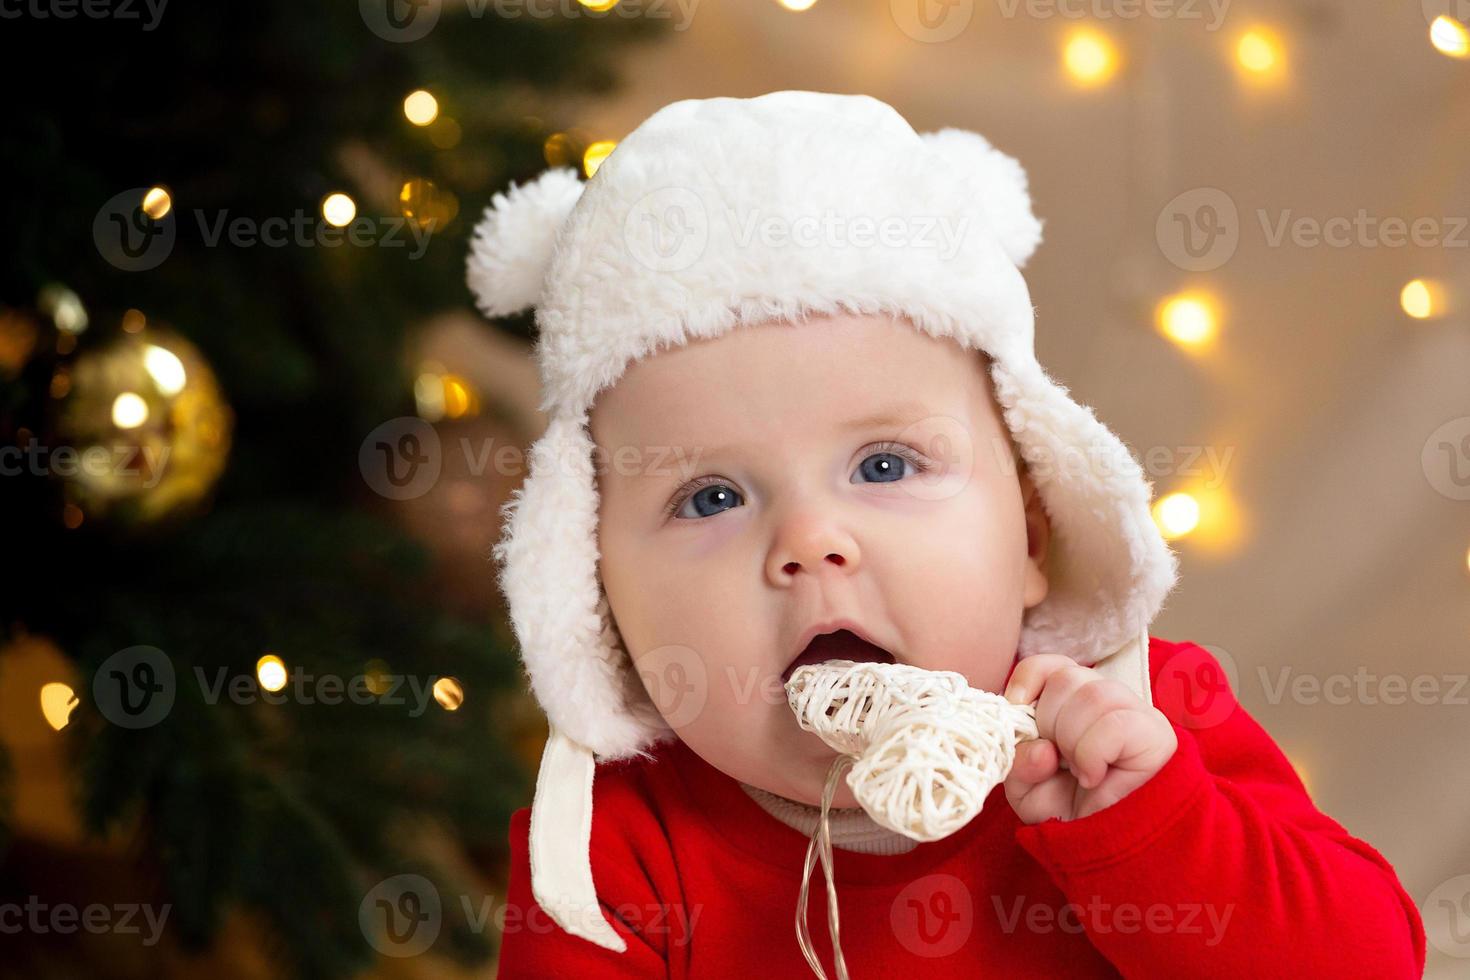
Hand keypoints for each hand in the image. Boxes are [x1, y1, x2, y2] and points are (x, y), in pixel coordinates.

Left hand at [1002, 654, 1177, 823]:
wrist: (1110, 850)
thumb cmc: (1073, 812)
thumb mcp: (1028, 791)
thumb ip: (1019, 764)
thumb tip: (1040, 748)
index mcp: (1073, 701)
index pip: (1049, 664)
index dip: (1028, 680)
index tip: (1017, 710)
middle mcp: (1106, 699)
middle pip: (1068, 677)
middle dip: (1050, 722)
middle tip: (1059, 760)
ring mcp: (1135, 713)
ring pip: (1092, 694)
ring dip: (1073, 740)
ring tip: (1079, 771)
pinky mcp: (1156, 733)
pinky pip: (1115, 723)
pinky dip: (1093, 753)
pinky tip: (1095, 778)